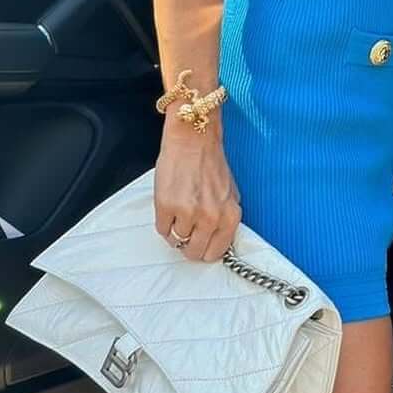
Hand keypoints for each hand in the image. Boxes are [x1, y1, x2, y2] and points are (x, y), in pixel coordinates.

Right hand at [153, 119, 241, 263]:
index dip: (205, 250)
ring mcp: (188, 214)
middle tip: (185, 230)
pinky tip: (169, 204)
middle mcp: (211, 218)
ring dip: (175, 230)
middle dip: (188, 245)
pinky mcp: (167, 207)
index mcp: (230, 216)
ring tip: (178, 210)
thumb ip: (225, 218)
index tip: (200, 244)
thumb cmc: (210, 162)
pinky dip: (164, 221)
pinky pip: (162, 229)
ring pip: (177, 240)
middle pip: (194, 253)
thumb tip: (217, 240)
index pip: (216, 252)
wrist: (192, 139)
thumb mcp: (229, 193)